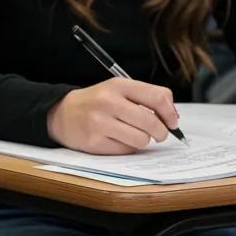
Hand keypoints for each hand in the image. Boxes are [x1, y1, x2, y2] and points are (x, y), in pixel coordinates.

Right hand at [47, 79, 179, 153]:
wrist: (62, 113)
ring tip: (132, 134)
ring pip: (141, 140)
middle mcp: (108, 102)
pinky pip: (126, 151)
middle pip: (152, 123)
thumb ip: (145, 97)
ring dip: (142, 141)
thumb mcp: (117, 90)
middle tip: (157, 134)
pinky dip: (127, 148)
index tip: (172, 121)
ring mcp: (100, 122)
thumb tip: (173, 116)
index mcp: (117, 85)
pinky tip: (116, 139)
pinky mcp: (94, 142)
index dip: (170, 113)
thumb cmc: (96, 102)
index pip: (157, 97)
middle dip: (161, 132)